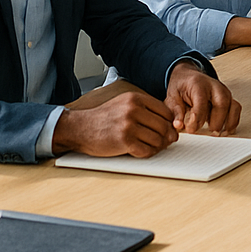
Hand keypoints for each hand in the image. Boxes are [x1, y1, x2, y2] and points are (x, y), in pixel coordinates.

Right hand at [53, 89, 177, 157]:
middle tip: (166, 142)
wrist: (80, 127)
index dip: (170, 123)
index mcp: (136, 99)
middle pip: (164, 126)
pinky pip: (146, 150)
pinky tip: (144, 151)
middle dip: (167, 136)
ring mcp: (129, 126)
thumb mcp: (125, 104)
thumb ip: (146, 110)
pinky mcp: (124, 141)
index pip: (166, 112)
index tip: (169, 129)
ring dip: (159, 146)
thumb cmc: (104, 118)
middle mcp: (134, 110)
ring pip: (158, 139)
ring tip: (154, 147)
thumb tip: (171, 124)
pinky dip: (149, 153)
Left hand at [165, 62, 240, 135]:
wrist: (189, 77)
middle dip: (216, 121)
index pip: (202, 102)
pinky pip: (236, 109)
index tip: (191, 130)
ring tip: (219, 134)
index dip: (197, 118)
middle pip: (221, 103)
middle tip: (208, 134)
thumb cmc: (181, 87)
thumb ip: (176, 112)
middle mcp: (215, 86)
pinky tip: (226, 130)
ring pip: (232, 106)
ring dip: (227, 122)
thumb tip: (178, 125)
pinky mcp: (229, 98)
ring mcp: (224, 92)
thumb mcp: (172, 97)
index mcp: (198, 84)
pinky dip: (233, 121)